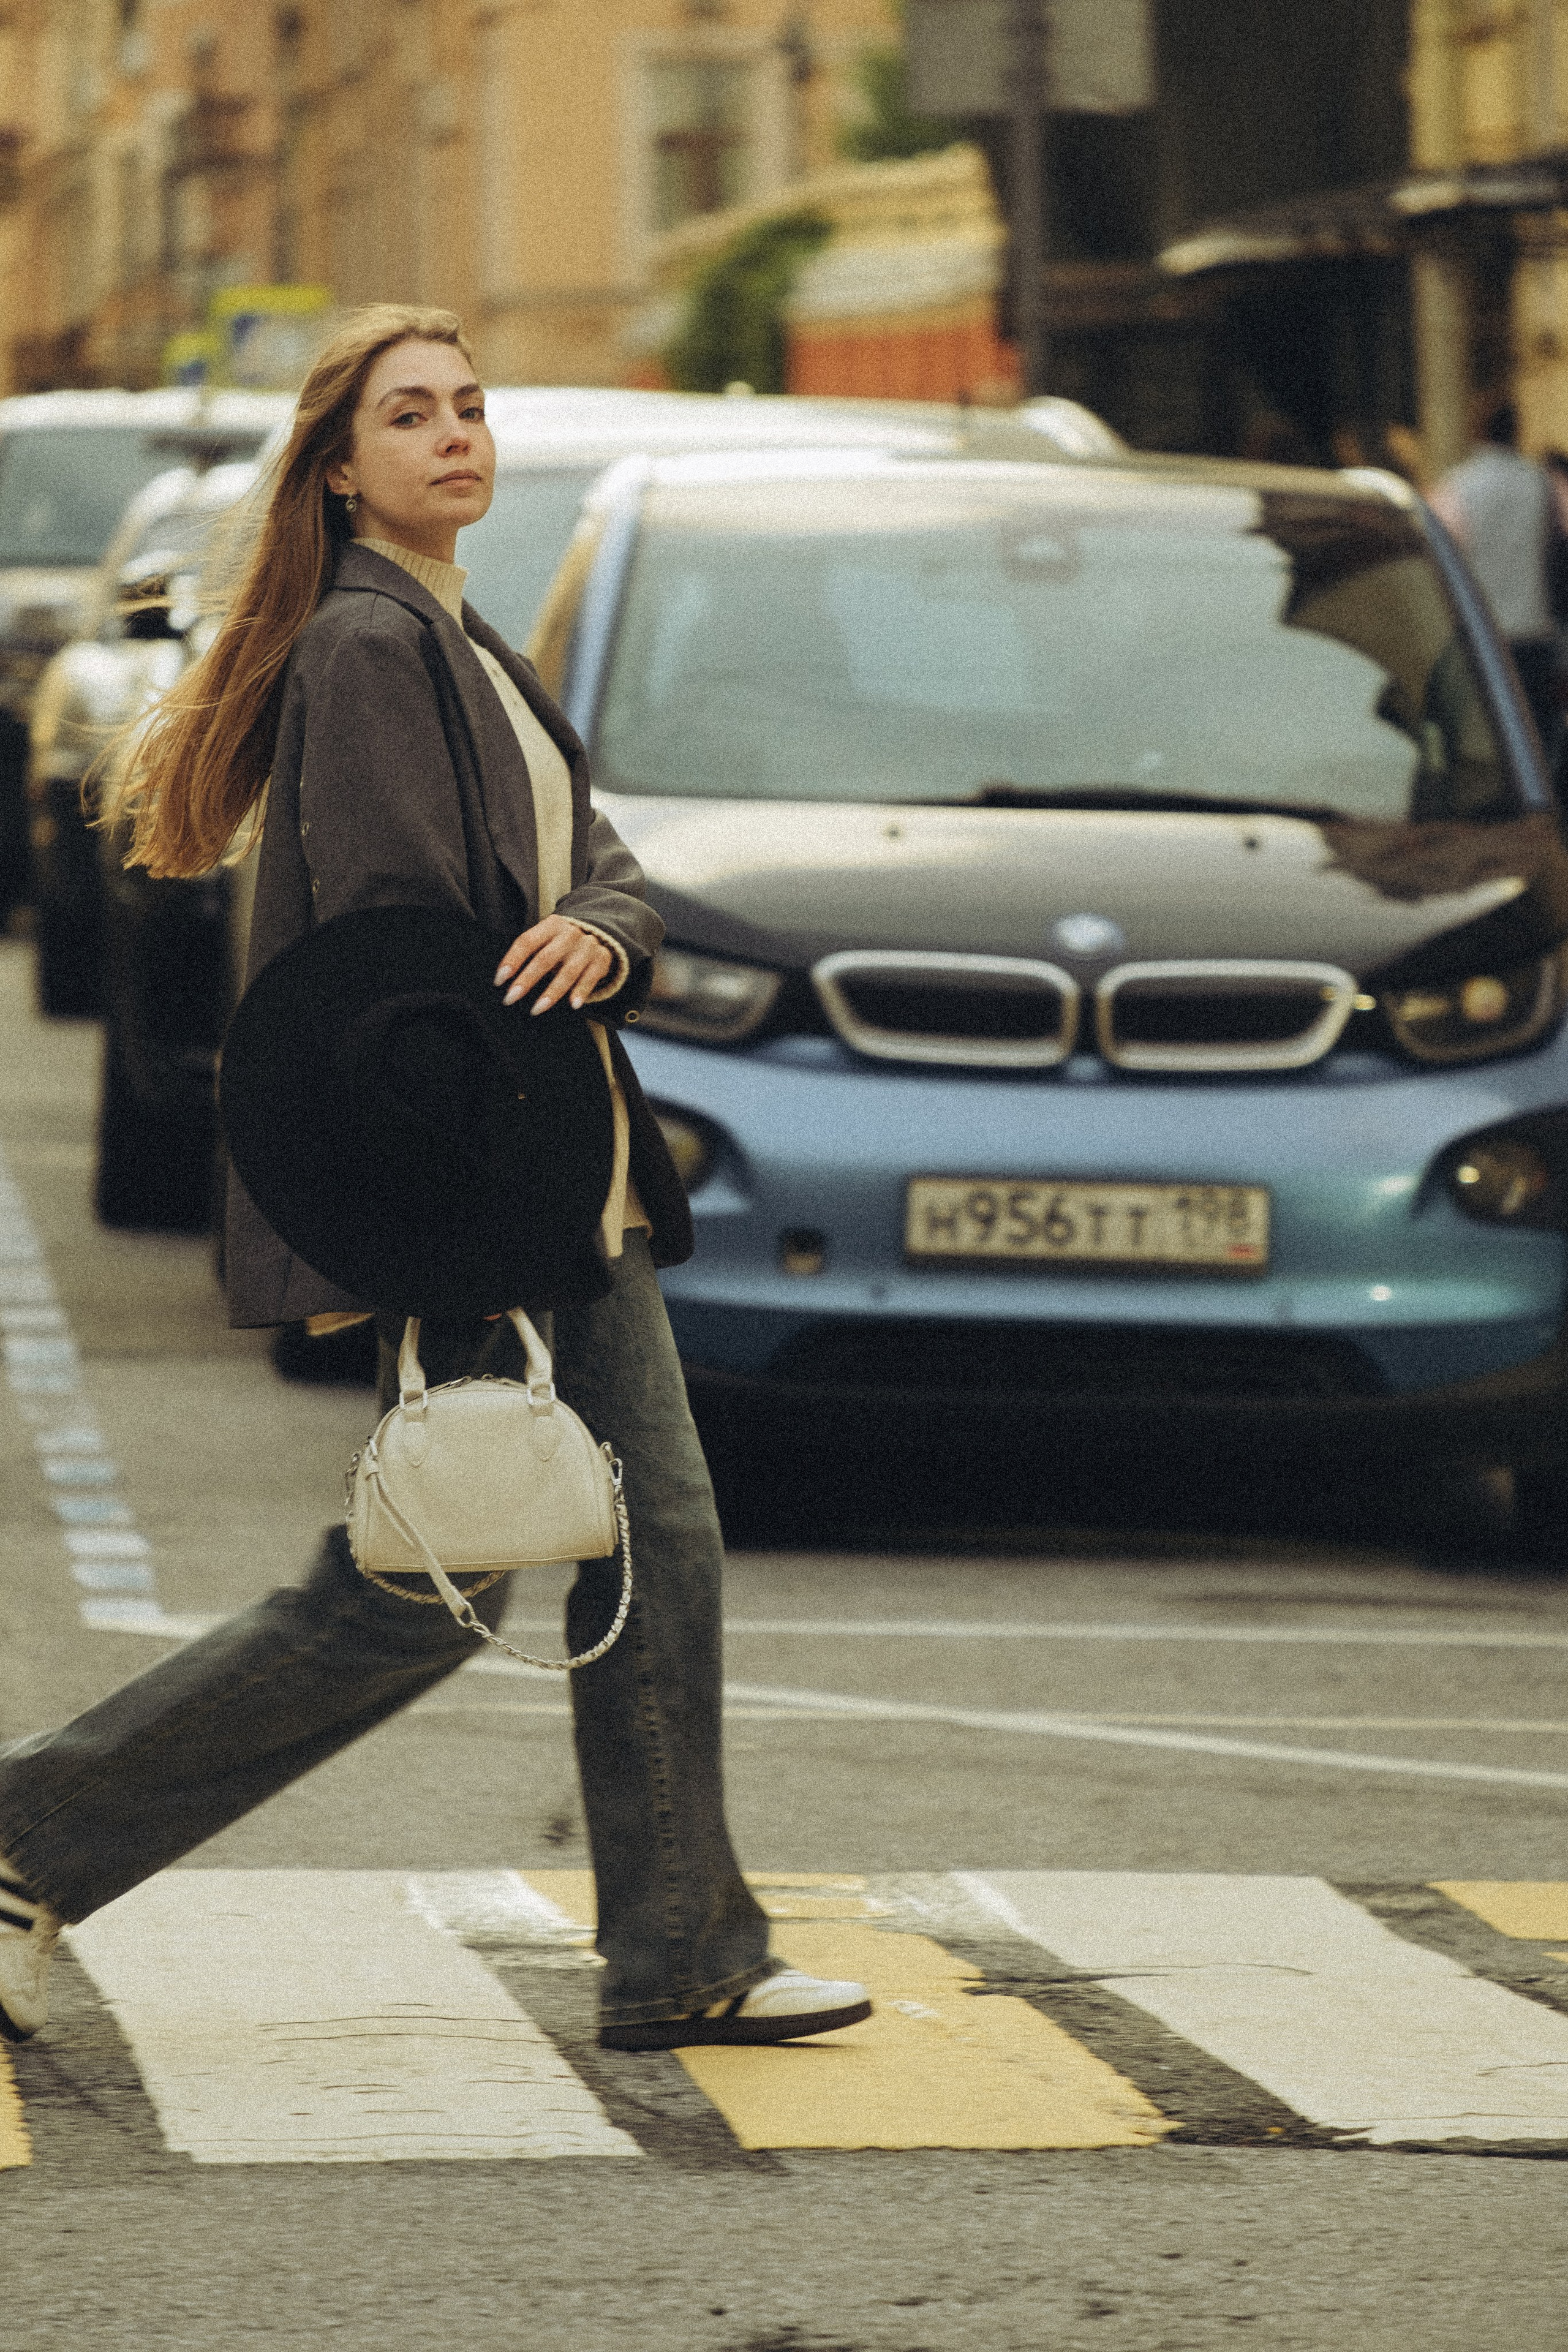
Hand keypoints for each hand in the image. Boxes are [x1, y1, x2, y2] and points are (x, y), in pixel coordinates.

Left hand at [494, 915, 613, 1013]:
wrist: (598, 932)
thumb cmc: (561, 941)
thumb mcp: (546, 937)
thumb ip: (530, 951)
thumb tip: (504, 977)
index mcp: (551, 925)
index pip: (527, 942)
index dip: (512, 961)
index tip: (499, 980)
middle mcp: (569, 935)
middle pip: (545, 959)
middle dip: (526, 980)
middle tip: (510, 998)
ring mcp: (587, 947)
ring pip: (568, 972)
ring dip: (551, 993)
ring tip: (536, 1009)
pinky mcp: (601, 960)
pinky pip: (590, 978)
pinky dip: (581, 992)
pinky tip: (573, 1005)